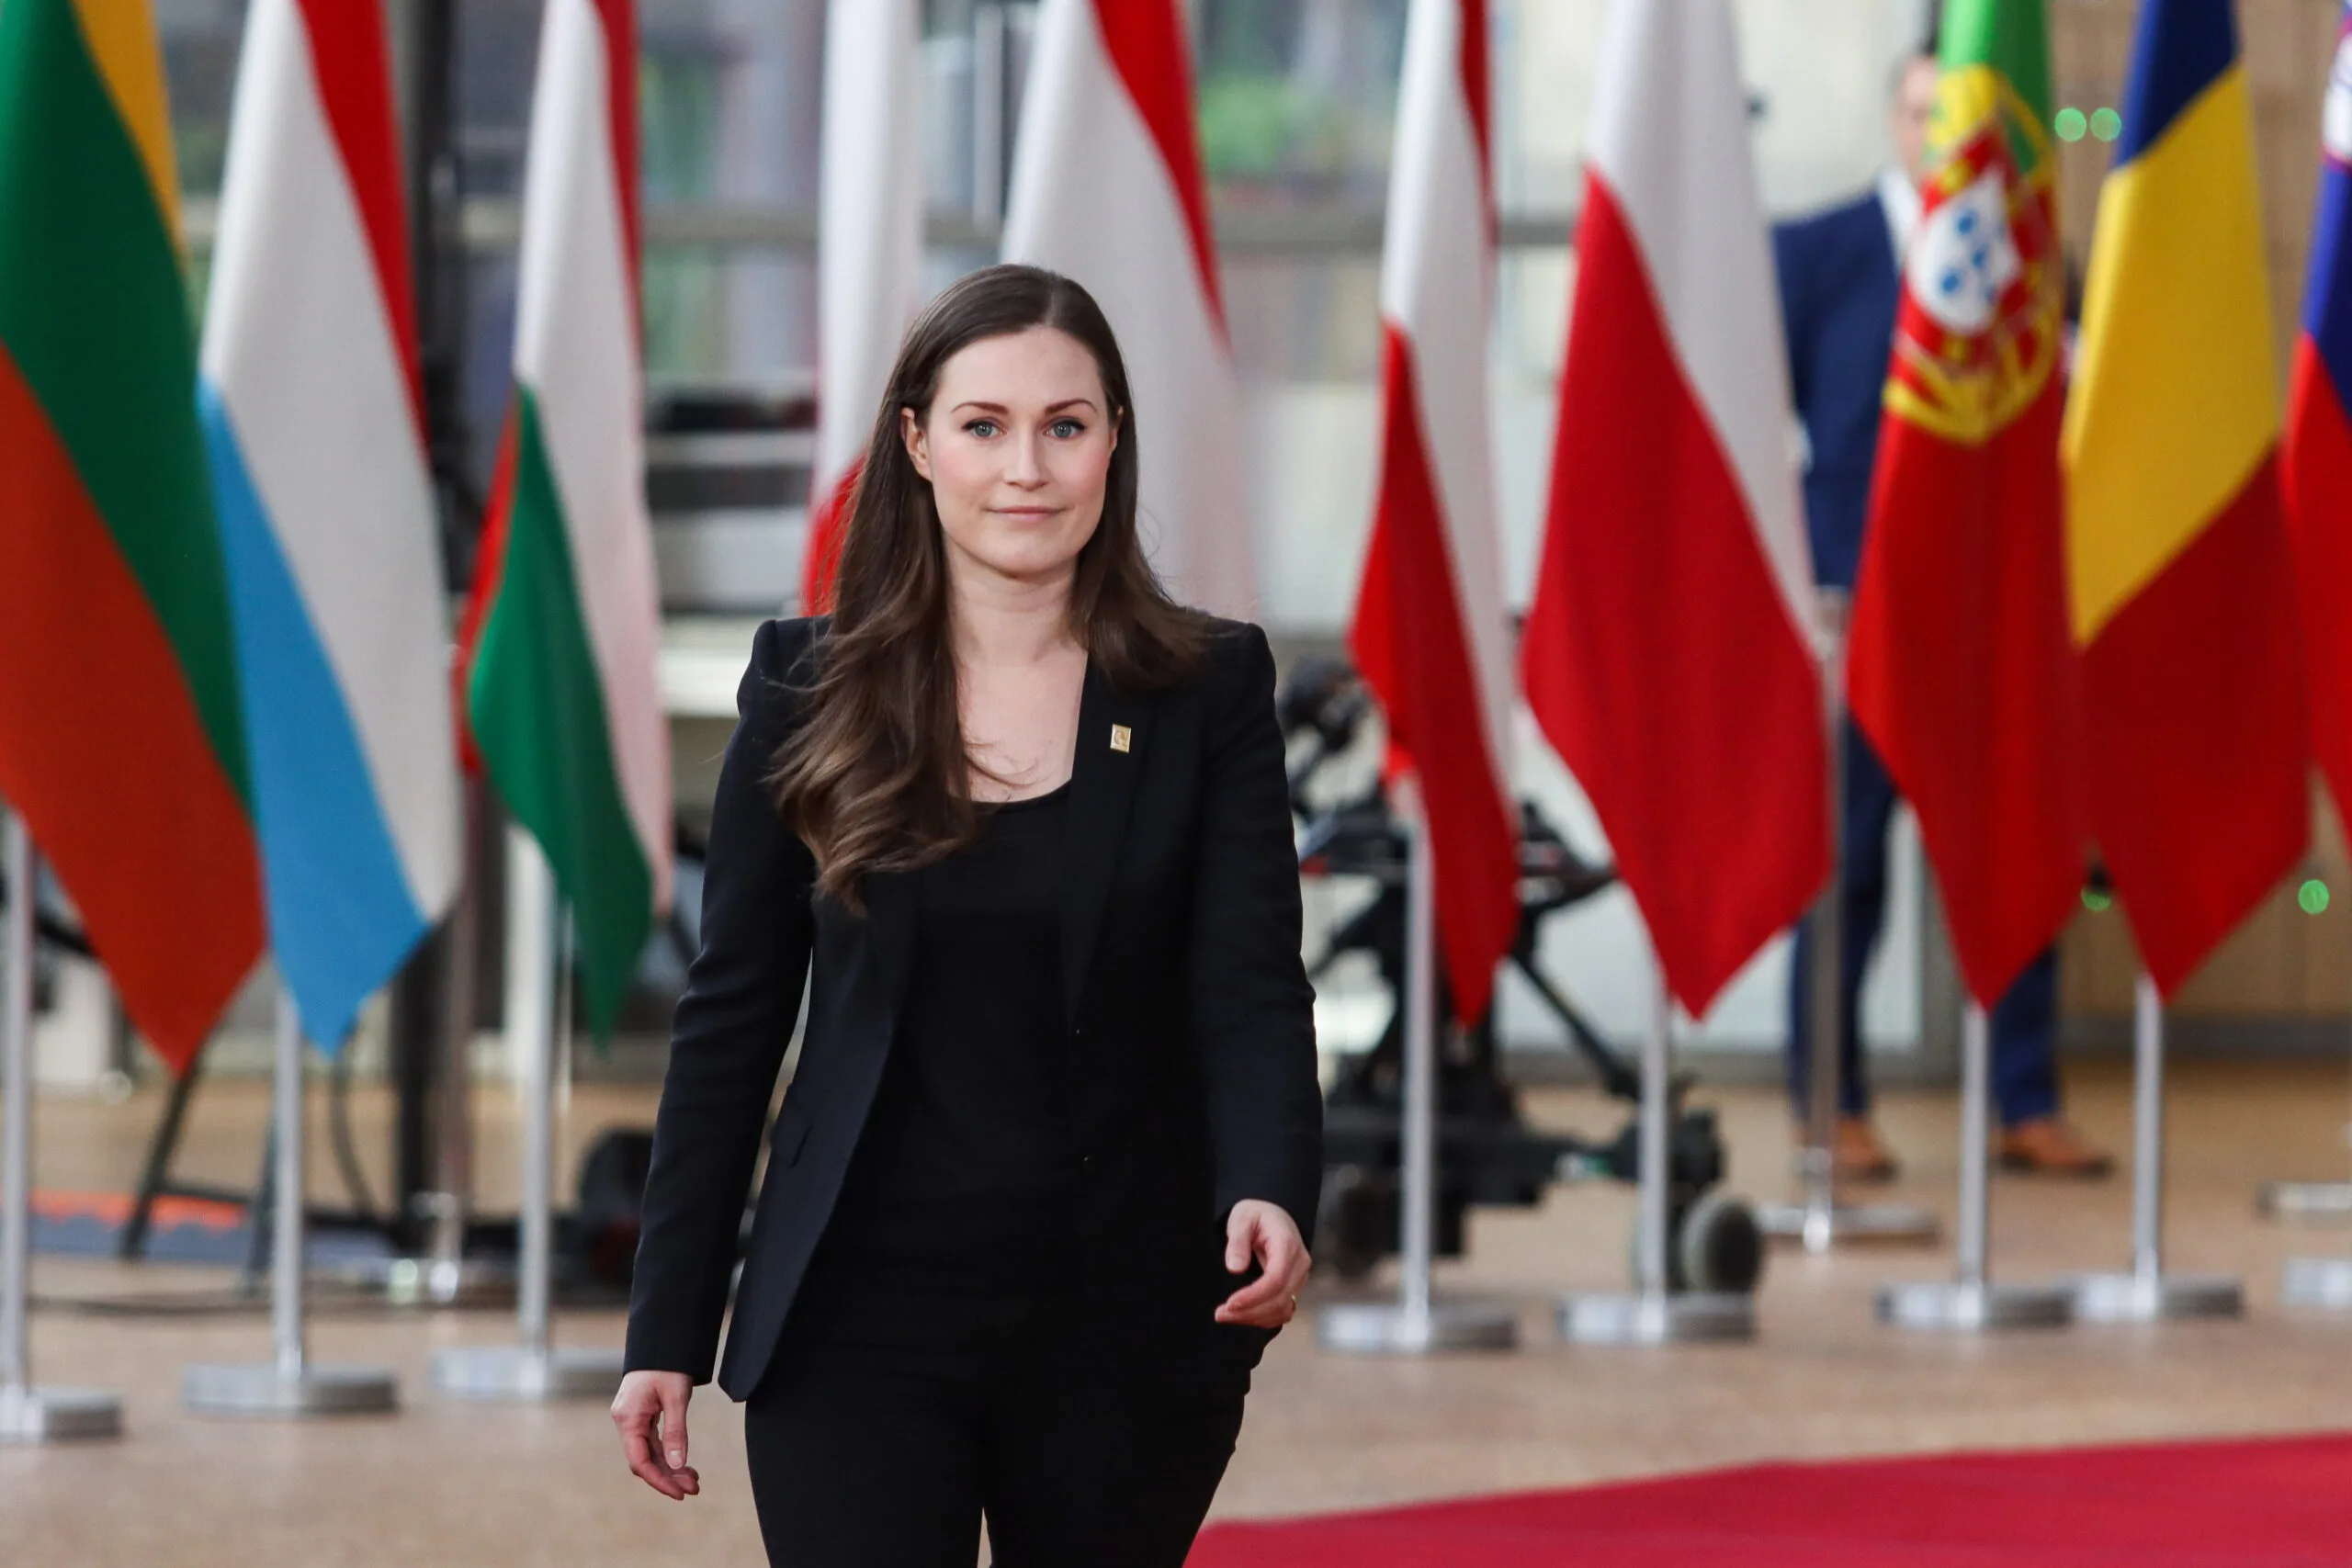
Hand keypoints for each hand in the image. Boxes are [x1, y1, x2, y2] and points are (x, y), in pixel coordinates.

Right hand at [612, 1369, 699, 1499]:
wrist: (662, 1341)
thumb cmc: (668, 1365)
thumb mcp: (676, 1398)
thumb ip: (676, 1432)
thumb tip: (677, 1464)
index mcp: (628, 1418)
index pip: (640, 1461)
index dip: (659, 1480)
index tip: (680, 1493)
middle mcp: (626, 1422)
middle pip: (644, 1460)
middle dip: (669, 1477)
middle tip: (694, 1488)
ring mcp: (632, 1420)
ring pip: (649, 1453)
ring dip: (670, 1468)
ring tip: (694, 1480)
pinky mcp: (640, 1417)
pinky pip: (652, 1443)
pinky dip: (668, 1454)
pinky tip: (684, 1465)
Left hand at [1215, 1199, 1310, 1328]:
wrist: (1273, 1215)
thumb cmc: (1256, 1215)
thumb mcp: (1241, 1219)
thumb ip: (1238, 1242)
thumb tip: (1235, 1268)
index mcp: (1287, 1245)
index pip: (1276, 1279)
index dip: (1254, 1296)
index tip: (1230, 1303)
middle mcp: (1299, 1264)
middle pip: (1280, 1299)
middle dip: (1249, 1312)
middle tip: (1220, 1314)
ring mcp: (1299, 1278)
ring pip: (1283, 1309)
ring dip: (1255, 1318)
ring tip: (1226, 1316)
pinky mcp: (1294, 1288)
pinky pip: (1283, 1311)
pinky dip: (1264, 1318)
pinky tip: (1243, 1317)